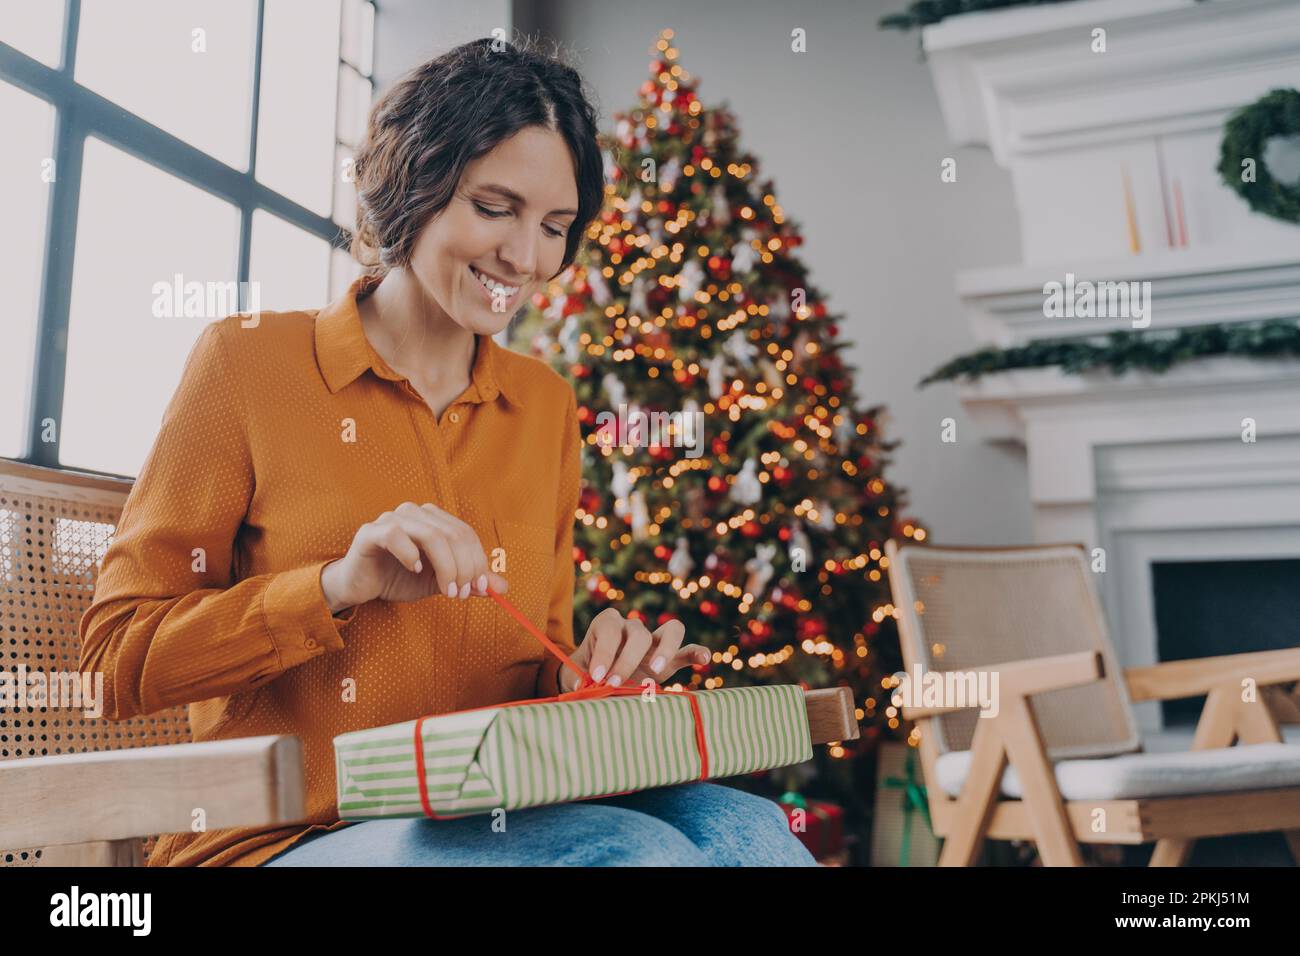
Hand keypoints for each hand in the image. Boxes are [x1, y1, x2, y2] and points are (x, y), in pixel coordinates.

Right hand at [319, 502, 507, 611]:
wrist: (360, 587)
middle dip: (463, 568)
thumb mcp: (440, 582)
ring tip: (446, 590)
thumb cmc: (400, 579)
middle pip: (453, 535)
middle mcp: (415, 513)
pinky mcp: (370, 532)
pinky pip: (395, 534)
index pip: (466, 534)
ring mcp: (391, 519)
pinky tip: (415, 570)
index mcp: (434, 520)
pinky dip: (411, 554)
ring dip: (445, 566)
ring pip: (431, 535)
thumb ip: (469, 582)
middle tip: (462, 594)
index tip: (480, 588)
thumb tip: (502, 588)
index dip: (477, 561)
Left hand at [561, 608, 710, 692]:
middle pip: (639, 632)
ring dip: (666, 648)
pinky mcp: (670, 659)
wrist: (596, 680)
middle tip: (614, 683)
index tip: (597, 676)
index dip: (604, 651)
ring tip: (656, 669)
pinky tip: (703, 660)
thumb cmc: (584, 674)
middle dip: (626, 659)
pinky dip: (697, 653)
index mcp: (607, 625)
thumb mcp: (575, 674)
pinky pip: (688, 650)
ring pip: (671, 630)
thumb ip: (576, 680)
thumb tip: (581, 688)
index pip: (610, 628)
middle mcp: (633, 628)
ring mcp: (655, 641)